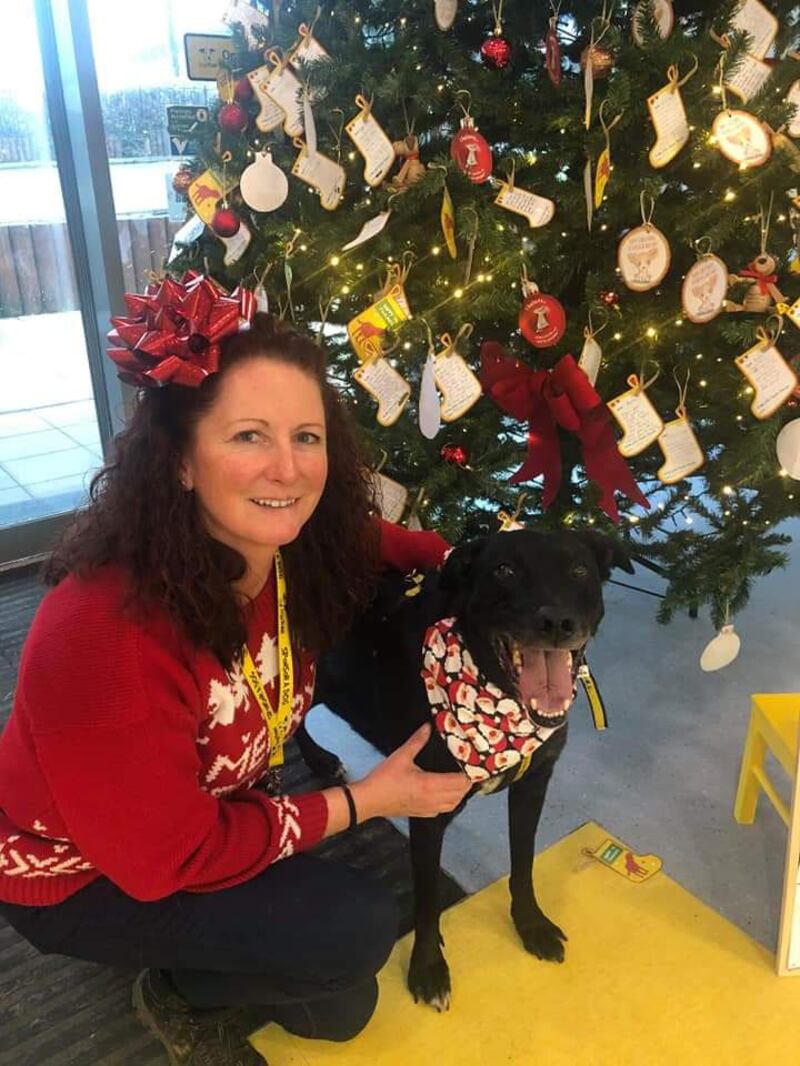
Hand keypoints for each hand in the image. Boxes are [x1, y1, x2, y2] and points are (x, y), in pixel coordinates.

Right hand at [353, 724, 471, 819]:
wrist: (369, 800)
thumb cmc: (384, 778)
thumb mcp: (401, 756)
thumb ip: (417, 741)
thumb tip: (428, 726)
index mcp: (430, 784)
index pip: (459, 782)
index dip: (469, 774)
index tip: (473, 764)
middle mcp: (433, 799)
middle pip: (460, 794)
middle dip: (467, 783)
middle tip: (468, 769)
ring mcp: (428, 809)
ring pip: (453, 804)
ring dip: (460, 794)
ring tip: (459, 781)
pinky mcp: (422, 814)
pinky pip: (443, 810)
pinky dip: (450, 802)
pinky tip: (446, 793)